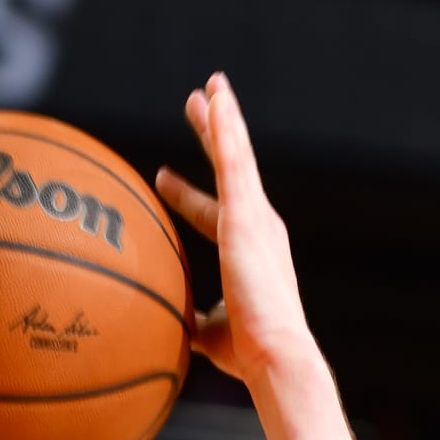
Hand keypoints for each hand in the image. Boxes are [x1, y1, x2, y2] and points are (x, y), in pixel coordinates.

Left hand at [156, 74, 312, 386]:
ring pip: (237, 155)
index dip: (188, 196)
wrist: (276, 354)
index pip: (215, 212)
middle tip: (200, 101)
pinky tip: (215, 97)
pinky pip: (234, 159)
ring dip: (222, 118)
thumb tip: (169, 327)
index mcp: (250, 251)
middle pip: (233, 169)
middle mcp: (260, 226)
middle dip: (216, 134)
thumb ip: (191, 322)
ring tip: (208, 85)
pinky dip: (225, 126)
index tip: (163, 179)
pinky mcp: (248, 216)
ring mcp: (256, 218)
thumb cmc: (249, 354)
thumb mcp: (210, 334)